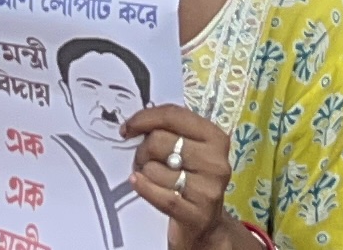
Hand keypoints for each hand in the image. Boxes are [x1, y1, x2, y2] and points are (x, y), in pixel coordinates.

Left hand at [123, 105, 239, 249]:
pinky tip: (137, 183)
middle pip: (158, 141)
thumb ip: (169, 132)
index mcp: (215, 138)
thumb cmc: (191, 181)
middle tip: (143, 161)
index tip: (127, 128)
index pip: (173, 115)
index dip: (144, 118)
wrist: (206, 226)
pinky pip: (158, 194)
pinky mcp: (196, 215)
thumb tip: (135, 125)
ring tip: (150, 179)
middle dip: (142, 151)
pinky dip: (143, 187)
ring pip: (153, 168)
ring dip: (144, 173)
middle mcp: (215, 162)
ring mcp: (208, 189)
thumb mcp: (188, 151)